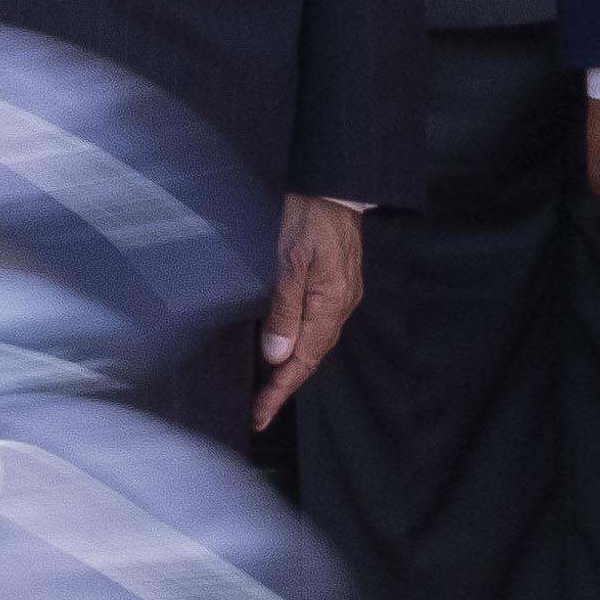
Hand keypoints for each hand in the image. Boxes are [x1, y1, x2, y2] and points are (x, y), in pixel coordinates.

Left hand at [252, 193, 364, 427]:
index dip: (279, 390)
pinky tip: (284, 348)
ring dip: (291, 367)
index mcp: (331, 303)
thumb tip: (276, 355)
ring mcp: (340, 295)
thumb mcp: (289, 261)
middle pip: (311, 357)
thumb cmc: (309, 215)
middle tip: (258, 410)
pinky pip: (316, 325)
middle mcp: (340, 304)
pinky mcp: (335, 284)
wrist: (334, 184)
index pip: (303, 360)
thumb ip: (283, 309)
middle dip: (284, 386)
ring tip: (267, 389)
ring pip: (314, 342)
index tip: (259, 414)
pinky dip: (298, 343)